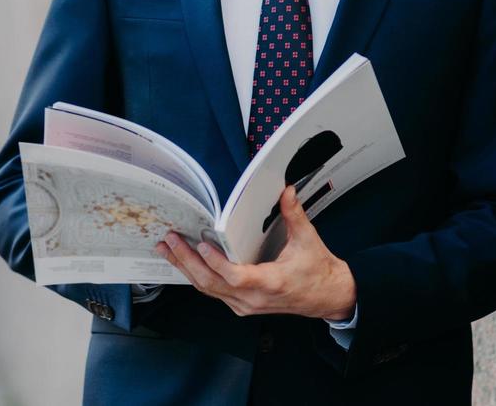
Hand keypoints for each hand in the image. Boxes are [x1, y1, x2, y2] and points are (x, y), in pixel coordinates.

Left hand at [154, 186, 356, 320]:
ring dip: (186, 269)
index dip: (217, 263)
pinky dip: (197, 276)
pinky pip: (214, 292)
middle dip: (187, 261)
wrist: (327, 297)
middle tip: (170, 241)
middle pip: (212, 284)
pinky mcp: (242, 306)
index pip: (237, 277)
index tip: (203, 246)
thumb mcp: (308, 240)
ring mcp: (245, 305)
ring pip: (208, 290)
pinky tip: (185, 263)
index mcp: (270, 283)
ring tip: (167, 249)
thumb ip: (294, 214)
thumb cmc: (317, 271)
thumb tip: (285, 191)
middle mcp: (253, 299)